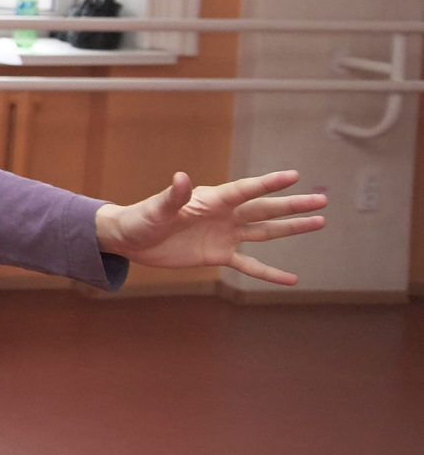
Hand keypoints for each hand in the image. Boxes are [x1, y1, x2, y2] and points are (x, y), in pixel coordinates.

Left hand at [95, 170, 326, 285]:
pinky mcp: (218, 255)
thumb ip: (172, 196)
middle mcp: (223, 215)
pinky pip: (249, 265)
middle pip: (264, 209)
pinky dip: (269, 273)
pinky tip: (291, 279)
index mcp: (211, 199)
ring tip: (319, 222)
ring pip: (264, 231)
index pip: (246, 190)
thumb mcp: (157, 209)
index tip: (294, 175)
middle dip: (292, 205)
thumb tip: (180, 177)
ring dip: (290, 228)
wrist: (131, 240)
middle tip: (322, 200)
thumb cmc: (141, 218)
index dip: (268, 183)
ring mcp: (224, 235)